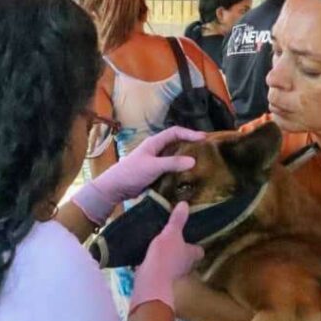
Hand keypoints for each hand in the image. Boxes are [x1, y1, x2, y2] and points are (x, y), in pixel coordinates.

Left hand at [74, 126, 205, 223]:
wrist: (115, 188)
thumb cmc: (131, 173)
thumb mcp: (153, 167)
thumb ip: (172, 163)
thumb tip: (193, 161)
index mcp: (154, 142)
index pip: (175, 132)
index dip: (189, 133)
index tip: (204, 138)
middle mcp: (155, 149)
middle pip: (176, 143)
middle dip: (190, 144)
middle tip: (206, 150)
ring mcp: (155, 161)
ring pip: (174, 157)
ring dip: (186, 158)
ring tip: (201, 163)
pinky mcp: (154, 173)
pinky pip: (170, 169)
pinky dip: (180, 170)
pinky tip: (188, 177)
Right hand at [131, 202, 204, 312]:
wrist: (150, 280)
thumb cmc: (165, 256)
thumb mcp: (171, 233)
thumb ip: (177, 220)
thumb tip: (185, 204)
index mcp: (191, 254)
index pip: (199, 250)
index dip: (196, 245)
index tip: (190, 239)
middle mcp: (185, 266)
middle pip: (186, 258)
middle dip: (180, 251)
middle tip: (172, 241)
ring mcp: (172, 274)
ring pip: (173, 264)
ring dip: (168, 258)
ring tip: (159, 247)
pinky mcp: (159, 279)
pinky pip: (159, 269)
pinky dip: (155, 264)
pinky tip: (147, 256)